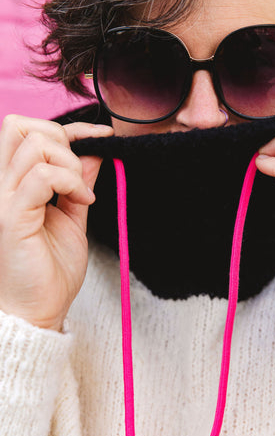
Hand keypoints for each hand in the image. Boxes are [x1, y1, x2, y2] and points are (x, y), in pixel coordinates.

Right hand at [0, 115, 113, 329]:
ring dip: (70, 165)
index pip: (27, 130)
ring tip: (81, 195)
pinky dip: (71, 182)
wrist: (39, 310)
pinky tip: (83, 202)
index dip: (70, 127)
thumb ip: (77, 181)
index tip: (103, 136)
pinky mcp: (10, 217)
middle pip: (19, 126)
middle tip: (79, 175)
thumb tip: (93, 150)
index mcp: (10, 183)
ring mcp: (1, 199)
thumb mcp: (72, 214)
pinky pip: (42, 178)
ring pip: (34, 146)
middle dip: (61, 138)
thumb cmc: (49, 269)